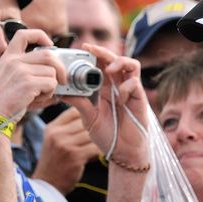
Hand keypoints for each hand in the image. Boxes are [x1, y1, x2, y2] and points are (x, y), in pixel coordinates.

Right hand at [0, 29, 63, 119]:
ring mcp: (20, 71)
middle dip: (60, 67)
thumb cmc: (5, 100)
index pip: (24, 34)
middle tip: (62, 79)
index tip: (50, 45)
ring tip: (40, 94)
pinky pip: (51, 84)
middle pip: (48, 54)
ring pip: (52, 72)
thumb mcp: (11, 78)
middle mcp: (14, 61)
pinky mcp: (28, 83)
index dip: (40, 36)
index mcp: (8, 57)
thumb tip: (56, 70)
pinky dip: (50, 93)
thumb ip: (29, 69)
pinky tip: (38, 99)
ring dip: (52, 86)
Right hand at [31, 106, 100, 194]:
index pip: (73, 111)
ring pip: (91, 134)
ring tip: (103, 143)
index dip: (86, 113)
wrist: (48, 184)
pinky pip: (94, 148)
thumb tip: (90, 117)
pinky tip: (100, 153)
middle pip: (84, 121)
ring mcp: (66, 145)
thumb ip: (67, 128)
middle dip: (95, 127)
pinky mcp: (75, 156)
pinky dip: (99, 150)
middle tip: (104, 131)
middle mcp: (57, 134)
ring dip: (99, 139)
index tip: (95, 119)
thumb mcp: (54, 140)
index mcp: (52, 128)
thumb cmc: (54, 162)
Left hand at [67, 44, 147, 165]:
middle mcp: (118, 87)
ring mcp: (131, 92)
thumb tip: (62, 92)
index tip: (83, 48)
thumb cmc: (109, 136)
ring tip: (109, 70)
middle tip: (91, 49)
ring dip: (120, 62)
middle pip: (115, 60)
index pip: (101, 65)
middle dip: (104, 52)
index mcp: (105, 89)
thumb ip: (79, 103)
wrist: (123, 153)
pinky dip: (126, 87)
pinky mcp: (140, 99)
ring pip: (131, 65)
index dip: (94, 54)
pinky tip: (120, 100)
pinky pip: (135, 83)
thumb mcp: (88, 118)